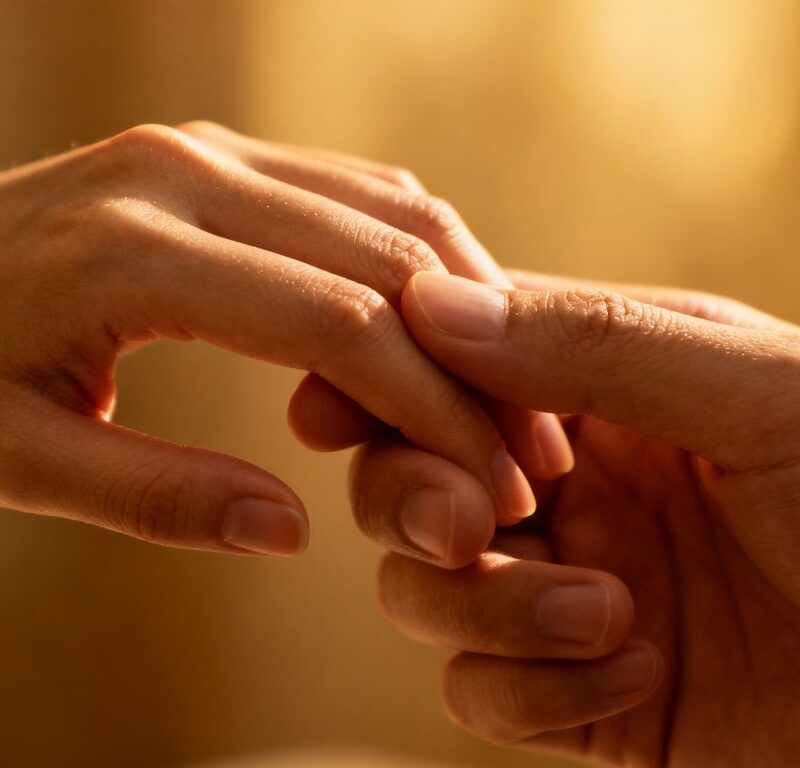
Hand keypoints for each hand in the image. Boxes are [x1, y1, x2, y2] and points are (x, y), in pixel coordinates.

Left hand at [0, 121, 554, 555]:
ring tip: (514, 392)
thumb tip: (287, 530)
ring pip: (391, 209)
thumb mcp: (17, 459)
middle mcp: (188, 172)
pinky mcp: (223, 154)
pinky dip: (422, 255)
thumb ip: (155, 497)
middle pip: (388, 260)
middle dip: (478, 365)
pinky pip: (357, 191)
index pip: (340, 326)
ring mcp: (209, 148)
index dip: (434, 409)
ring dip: (471, 300)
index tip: (495, 483)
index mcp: (137, 253)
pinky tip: (453, 320)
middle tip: (536, 448)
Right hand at [350, 269, 799, 765]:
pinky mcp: (572, 693)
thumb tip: (431, 305)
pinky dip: (531, 687)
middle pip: (406, 481)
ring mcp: (560, 589)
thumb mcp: (762, 394)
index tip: (327, 407)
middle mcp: (567, 488)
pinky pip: (476, 688)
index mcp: (600, 396)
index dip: (379, 384)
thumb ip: (597, 342)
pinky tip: (634, 674)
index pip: (448, 371)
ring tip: (607, 614)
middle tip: (465, 521)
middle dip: (410, 499)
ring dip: (489, 608)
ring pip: (423, 589)